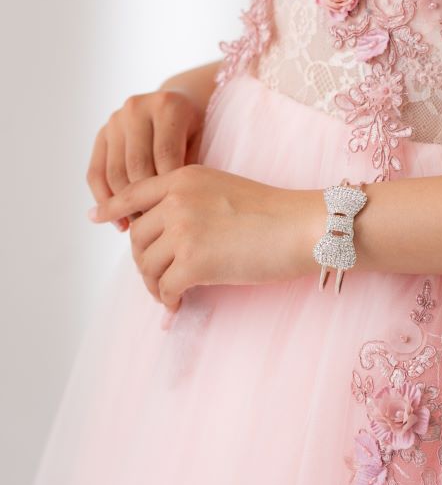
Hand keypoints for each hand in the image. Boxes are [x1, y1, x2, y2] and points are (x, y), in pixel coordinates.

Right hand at [86, 89, 203, 231]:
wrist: (178, 101)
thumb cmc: (195, 129)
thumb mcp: (201, 141)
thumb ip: (188, 168)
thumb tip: (175, 212)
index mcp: (167, 106)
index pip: (165, 155)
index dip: (168, 189)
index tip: (174, 217)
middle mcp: (137, 108)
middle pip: (137, 165)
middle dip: (146, 200)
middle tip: (157, 227)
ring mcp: (115, 120)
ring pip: (114, 172)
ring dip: (125, 205)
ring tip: (140, 228)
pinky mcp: (101, 134)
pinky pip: (95, 173)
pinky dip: (104, 200)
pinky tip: (119, 221)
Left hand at [87, 164, 323, 311]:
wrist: (302, 225)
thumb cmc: (273, 211)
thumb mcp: (224, 187)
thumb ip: (190, 200)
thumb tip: (167, 233)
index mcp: (184, 177)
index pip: (134, 193)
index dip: (112, 208)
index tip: (97, 218)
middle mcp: (177, 200)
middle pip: (138, 236)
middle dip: (144, 260)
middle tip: (157, 278)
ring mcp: (184, 230)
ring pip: (147, 265)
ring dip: (155, 284)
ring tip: (170, 295)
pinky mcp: (194, 262)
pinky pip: (166, 288)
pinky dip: (168, 302)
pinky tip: (178, 307)